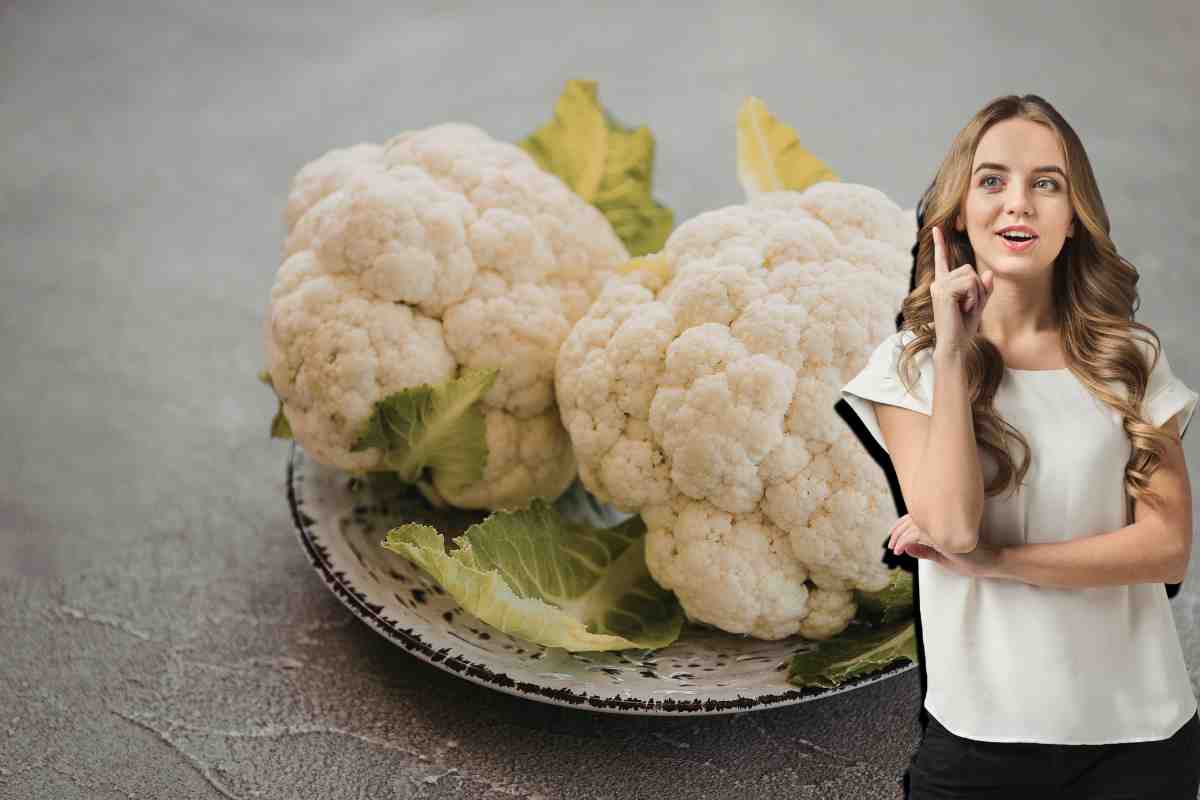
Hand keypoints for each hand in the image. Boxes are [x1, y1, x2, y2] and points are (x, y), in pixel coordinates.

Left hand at [887, 513, 1003, 578]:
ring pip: (914, 525)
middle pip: (912, 519)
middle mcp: (942, 522)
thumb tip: (906, 548)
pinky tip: (901, 549)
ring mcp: (943, 527)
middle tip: (890, 544)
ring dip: (900, 537)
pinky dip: (907, 540)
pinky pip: (920, 533)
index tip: (893, 535)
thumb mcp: (943, 557)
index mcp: (942, 524)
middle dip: (898, 531)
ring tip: (894, 548)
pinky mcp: (945, 535)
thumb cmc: (973, 560)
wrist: (993, 562)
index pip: (917, 518)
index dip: (902, 525)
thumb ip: (926, 552)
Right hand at [929, 224, 994, 352]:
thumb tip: (989, 273)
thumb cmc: (964, 327)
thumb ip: (984, 288)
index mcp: (944, 284)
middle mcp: (938, 282)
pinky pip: (970, 284)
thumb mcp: (979, 304)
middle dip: (978, 287)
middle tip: (969, 306)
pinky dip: (974, 297)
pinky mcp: (943, 292)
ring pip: (971, 276)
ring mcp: (939, 286)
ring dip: (977, 293)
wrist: (955, 343)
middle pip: (969, 269)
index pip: (942, 260)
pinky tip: (964, 309)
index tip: (936, 228)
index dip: (939, 244)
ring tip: (966, 308)